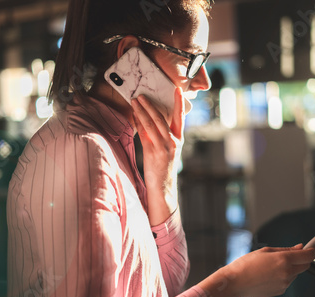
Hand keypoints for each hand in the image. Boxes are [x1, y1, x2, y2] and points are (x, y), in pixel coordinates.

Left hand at [131, 87, 184, 225]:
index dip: (179, 103)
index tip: (178, 90)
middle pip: (163, 118)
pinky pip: (146, 133)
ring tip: (136, 100)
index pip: (179, 118)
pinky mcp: (155, 152)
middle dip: (152, 104)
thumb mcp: (163, 151)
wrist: (162, 189)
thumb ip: (156, 136)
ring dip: (144, 110)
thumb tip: (144, 121)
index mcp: (177, 140)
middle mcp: (173, 141)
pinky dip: (140, 122)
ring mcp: (165, 146)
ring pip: (154, 123)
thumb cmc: (161, 170)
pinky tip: (134, 115)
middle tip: (143, 94)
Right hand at [198, 244, 314, 296]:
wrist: (235, 283)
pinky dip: (283, 276)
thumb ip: (285, 249)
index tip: (312, 247)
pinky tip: (269, 274)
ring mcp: (284, 284)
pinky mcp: (281, 291)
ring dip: (290, 268)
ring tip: (271, 266)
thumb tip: (299, 248)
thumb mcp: (265, 251)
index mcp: (283, 260)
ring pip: (296, 273)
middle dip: (302, 259)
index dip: (312, 250)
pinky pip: (288, 281)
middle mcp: (287, 273)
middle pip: (305, 265)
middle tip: (291, 254)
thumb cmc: (246, 265)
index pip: (308, 256)